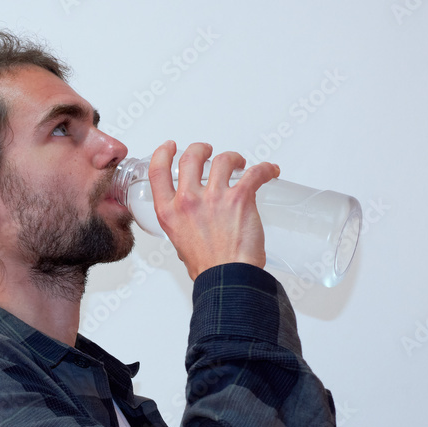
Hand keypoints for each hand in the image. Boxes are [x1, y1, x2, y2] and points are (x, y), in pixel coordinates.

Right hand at [146, 141, 279, 279]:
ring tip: (239, 163)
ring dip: (232, 158)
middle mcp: (188, 201)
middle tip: (209, 151)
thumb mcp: (180, 244)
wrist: (227, 278)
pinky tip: (270, 171)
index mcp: (169, 212)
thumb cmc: (208, 268)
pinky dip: (265, 169)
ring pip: (222, 160)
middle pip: (191, 158)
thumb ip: (182, 227)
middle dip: (200, 149)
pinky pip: (255, 173)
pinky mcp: (240, 198)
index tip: (170, 147)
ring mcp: (214, 198)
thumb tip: (192, 221)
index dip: (162, 154)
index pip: (158, 172)